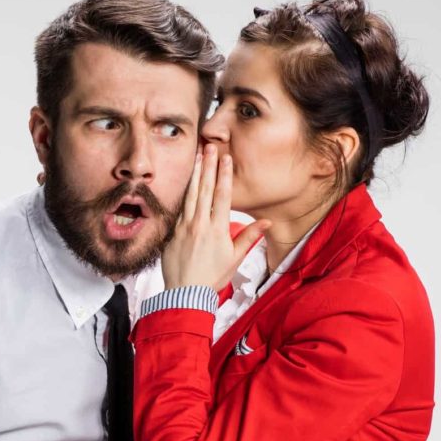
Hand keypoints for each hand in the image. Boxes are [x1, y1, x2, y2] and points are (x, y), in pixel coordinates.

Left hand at [161, 144, 269, 290]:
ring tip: (197, 157)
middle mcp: (200, 224)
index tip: (226, 158)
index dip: (225, 175)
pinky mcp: (173, 232)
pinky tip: (185, 181)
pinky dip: (183, 193)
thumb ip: (249, 237)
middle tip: (210, 146)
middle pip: (205, 190)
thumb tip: (266, 222)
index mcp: (217, 229)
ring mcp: (184, 227)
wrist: (185, 293)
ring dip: (195, 174)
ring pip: (190, 195)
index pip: (222, 196)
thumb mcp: (234, 258)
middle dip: (209, 166)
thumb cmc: (212, 277)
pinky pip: (179, 208)